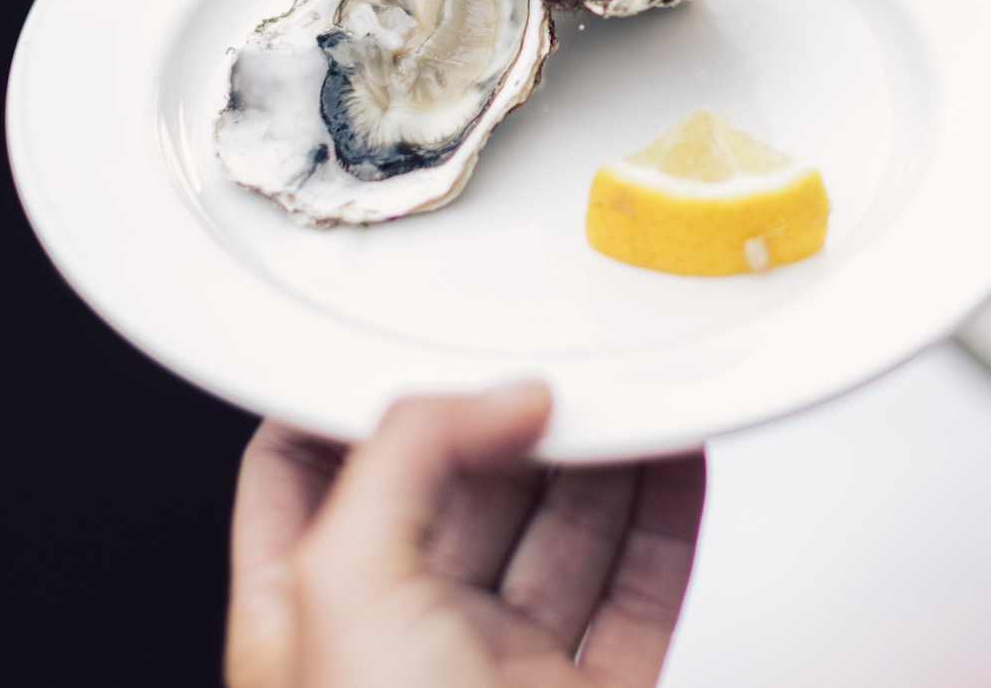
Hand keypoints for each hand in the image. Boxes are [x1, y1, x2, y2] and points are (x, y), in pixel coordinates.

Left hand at [226, 383, 705, 687]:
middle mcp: (403, 638)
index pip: (309, 473)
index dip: (357, 397)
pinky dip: (666, 522)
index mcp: (309, 611)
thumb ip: (411, 459)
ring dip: (606, 455)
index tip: (418, 336)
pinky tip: (680, 465)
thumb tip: (501, 398)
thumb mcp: (346, 587)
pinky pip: (636, 591)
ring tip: (642, 387)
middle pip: (463, 487)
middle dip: (515, 414)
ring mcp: (502, 673)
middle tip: (568, 354)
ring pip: (561, 531)